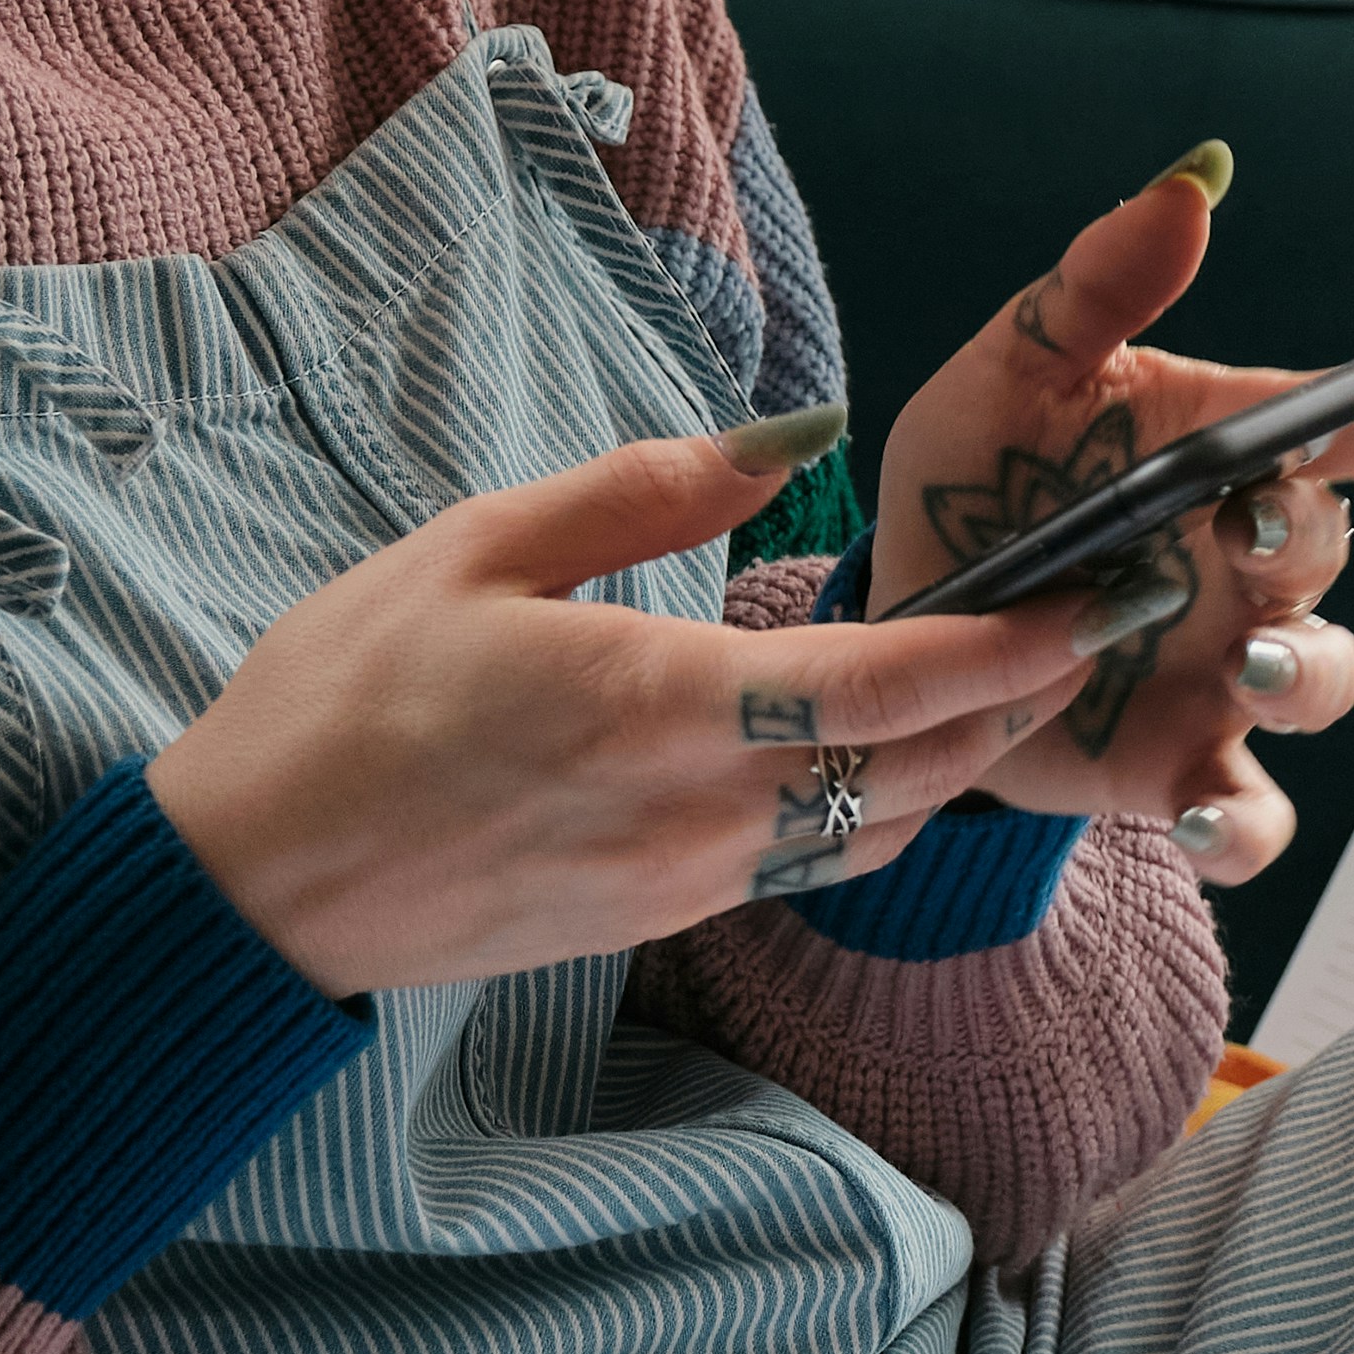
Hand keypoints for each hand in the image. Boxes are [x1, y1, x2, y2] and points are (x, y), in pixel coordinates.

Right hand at [144, 419, 1131, 993]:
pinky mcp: (661, 918)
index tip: (1094, 592)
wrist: (253, 889)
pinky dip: (886, 807)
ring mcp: (684, 881)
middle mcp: (695, 810)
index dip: (1010, 643)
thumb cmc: (340, 700)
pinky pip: (817, 863)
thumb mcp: (475, 547)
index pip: (889, 683)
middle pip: (923, 768)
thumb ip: (644, 493)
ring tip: (1025, 678)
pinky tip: (899, 754)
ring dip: (968, 760)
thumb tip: (792, 435)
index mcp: (654, 703)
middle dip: (1026, 698)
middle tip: (1100, 619)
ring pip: (883, 828)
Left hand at [870, 146, 1353, 880]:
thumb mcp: (1012, 376)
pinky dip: (1239, 829)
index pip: (1348, 431)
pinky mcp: (1174, 773)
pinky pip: (1249, 819)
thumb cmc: (973, 485)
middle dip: (1312, 532)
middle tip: (1256, 519)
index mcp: (1225, 464)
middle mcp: (1245, 571)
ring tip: (1247, 664)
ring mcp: (1222, 677)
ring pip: (1321, 682)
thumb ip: (1098, 285)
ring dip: (1304, 674)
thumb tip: (1192, 185)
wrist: (896, 628)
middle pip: (1328, 549)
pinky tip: (1197, 817)